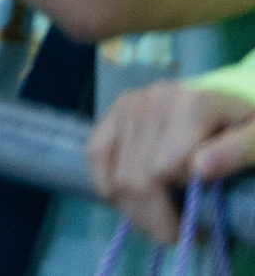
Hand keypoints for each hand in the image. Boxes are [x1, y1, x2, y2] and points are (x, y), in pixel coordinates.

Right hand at [87, 80, 254, 244]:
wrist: (224, 99)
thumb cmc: (242, 126)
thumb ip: (235, 152)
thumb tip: (200, 169)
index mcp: (190, 105)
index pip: (164, 170)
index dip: (178, 209)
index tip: (199, 231)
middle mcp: (151, 101)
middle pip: (136, 177)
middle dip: (153, 219)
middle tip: (175, 236)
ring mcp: (127, 106)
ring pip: (115, 174)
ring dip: (133, 210)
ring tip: (157, 219)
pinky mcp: (112, 111)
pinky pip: (94, 155)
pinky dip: (106, 184)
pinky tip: (128, 198)